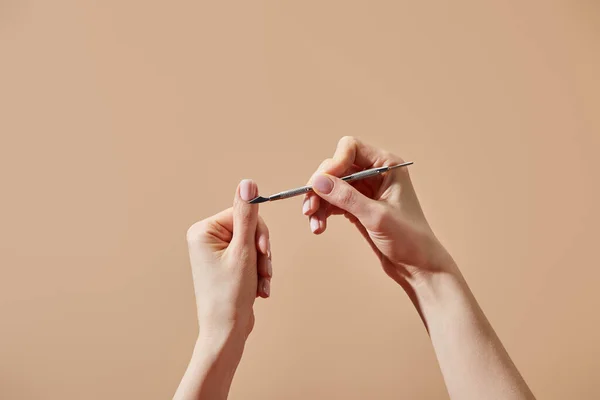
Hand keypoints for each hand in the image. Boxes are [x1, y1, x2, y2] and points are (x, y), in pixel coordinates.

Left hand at [186, 179, 271, 339]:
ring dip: (262, 265)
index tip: (263, 252)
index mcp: (203, 231)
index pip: (243, 213)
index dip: (258, 233)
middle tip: (263, 271)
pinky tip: (258, 290)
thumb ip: (247, 215)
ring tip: (260, 285)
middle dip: (261, 252)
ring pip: (253, 245)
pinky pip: (250, 258)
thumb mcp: (244, 251)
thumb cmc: (230, 295)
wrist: (226, 332)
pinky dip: (258, 273)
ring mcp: (215, 253)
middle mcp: (206, 239)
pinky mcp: (225, 265)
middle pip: (249, 229)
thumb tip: (248, 182)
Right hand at [302, 136, 454, 285]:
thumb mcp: (376, 216)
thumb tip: (318, 181)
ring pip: (331, 186)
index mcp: (386, 166)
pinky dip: (323, 212)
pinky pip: (333, 202)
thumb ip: (346, 197)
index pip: (351, 148)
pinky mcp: (357, 207)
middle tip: (310, 208)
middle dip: (320, 187)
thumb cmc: (409, 238)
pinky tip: (319, 227)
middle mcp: (375, 173)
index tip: (321, 184)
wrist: (418, 266)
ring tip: (315, 224)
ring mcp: (365, 190)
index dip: (333, 163)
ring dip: (319, 203)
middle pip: (336, 167)